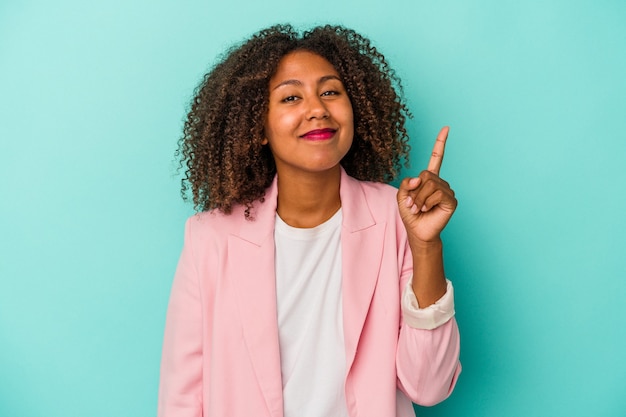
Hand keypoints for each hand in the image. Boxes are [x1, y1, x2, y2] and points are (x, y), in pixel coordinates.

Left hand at [397, 126, 456, 244]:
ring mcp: (447, 191)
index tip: (446, 128)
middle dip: (415, 190)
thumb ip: (407, 183)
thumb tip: (420, 178)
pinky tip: (427, 209)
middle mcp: (440, 182)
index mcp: (429, 178)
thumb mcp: (402, 196)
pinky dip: (428, 202)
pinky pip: (438, 193)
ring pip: (430, 184)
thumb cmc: (410, 214)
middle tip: (413, 203)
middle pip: (426, 175)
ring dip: (420, 198)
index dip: (440, 143)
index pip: (436, 157)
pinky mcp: (451, 201)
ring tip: (419, 208)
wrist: (417, 231)